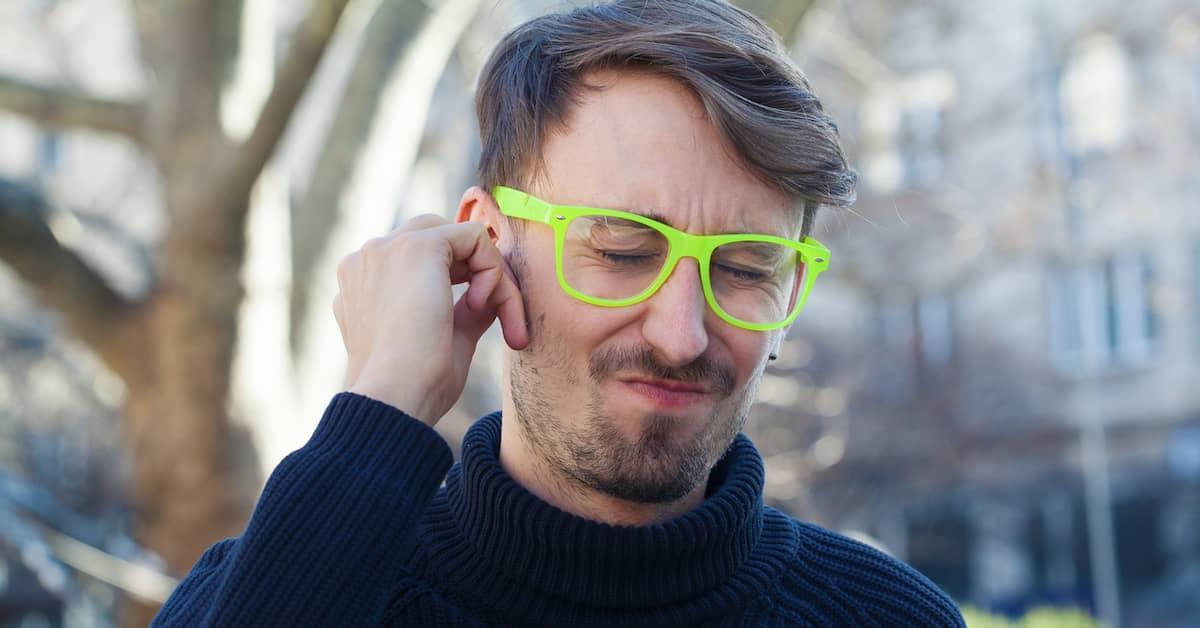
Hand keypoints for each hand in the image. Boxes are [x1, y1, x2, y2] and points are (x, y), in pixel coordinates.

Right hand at [332, 214, 528, 425]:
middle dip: (478, 271)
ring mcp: (386, 248)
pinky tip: (481, 304)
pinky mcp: (417, 246)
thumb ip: (462, 314)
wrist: (396, 397)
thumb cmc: (414, 387)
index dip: (460, 280)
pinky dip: (493, 269)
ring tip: (500, 317)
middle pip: (440, 239)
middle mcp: (367, 260)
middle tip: (499, 313)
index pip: (420, 260)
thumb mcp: (443, 342)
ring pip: (460, 240)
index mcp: (362, 285)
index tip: (481, 317)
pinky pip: (475, 237)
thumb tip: (488, 297)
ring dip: (492, 274)